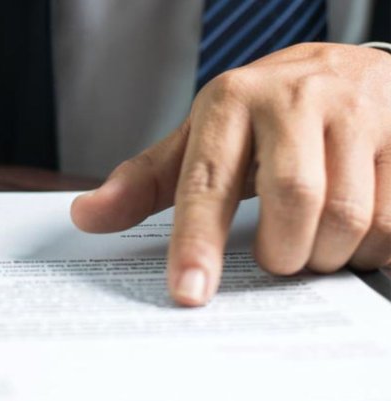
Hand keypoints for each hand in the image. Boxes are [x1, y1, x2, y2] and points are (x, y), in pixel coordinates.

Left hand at [71, 43, 390, 305]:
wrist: (347, 68)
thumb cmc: (263, 116)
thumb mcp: (201, 137)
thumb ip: (146, 180)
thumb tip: (86, 216)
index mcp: (231, 102)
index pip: (206, 182)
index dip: (197, 243)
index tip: (189, 293)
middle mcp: (295, 98)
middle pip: (293, 203)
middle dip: (284, 252)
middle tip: (278, 255)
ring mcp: (359, 110)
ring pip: (349, 216)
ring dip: (330, 252)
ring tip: (315, 240)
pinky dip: (373, 244)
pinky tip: (356, 229)